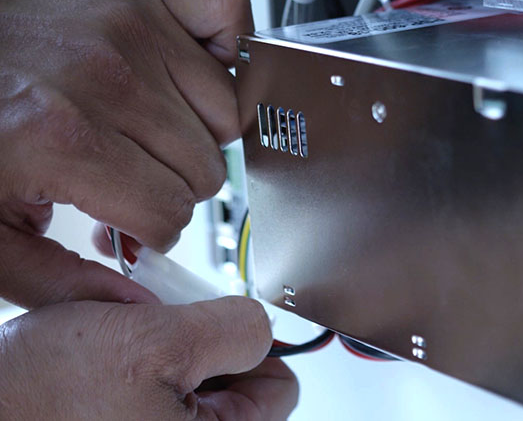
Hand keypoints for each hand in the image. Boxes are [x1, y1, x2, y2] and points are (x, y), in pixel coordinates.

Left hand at [0, 0, 251, 308]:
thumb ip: (62, 283)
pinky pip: (227, 12)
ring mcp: (129, 30)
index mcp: (63, 141)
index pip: (170, 214)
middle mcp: (105, 80)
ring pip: (226, 114)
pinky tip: (195, 75)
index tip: (131, 222)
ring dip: (200, 133)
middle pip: (206, 169)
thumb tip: (137, 305)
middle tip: (138, 178)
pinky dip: (228, 46)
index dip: (153, 232)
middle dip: (174, 188)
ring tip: (154, 132)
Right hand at [0, 297, 296, 419]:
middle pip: (234, 379)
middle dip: (198, 342)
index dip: (255, 343)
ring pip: (192, 375)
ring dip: (162, 343)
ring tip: (121, 338)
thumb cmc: (44, 396)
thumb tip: (264, 327)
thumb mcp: (156, 341)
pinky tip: (107, 350)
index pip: (280, 386)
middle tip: (155, 326)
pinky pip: (158, 382)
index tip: (221, 324)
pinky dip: (140, 356)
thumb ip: (231, 330)